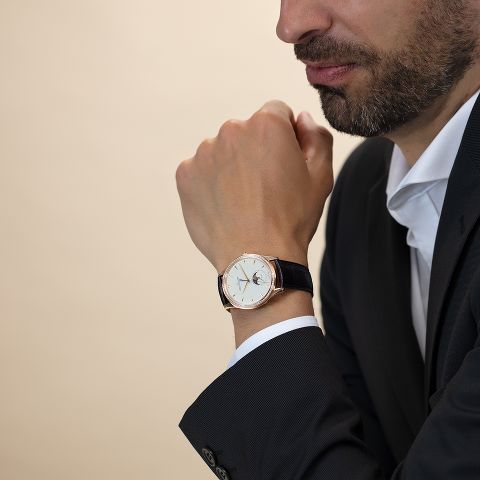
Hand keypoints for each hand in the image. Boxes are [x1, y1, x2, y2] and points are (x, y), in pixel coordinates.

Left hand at [176, 100, 333, 274]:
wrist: (256, 259)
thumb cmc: (292, 219)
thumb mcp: (321, 176)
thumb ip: (316, 136)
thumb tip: (299, 119)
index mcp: (266, 124)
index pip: (276, 113)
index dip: (284, 137)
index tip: (283, 163)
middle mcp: (231, 130)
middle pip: (246, 131)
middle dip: (255, 150)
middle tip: (264, 187)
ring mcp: (204, 153)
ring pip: (222, 151)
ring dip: (231, 166)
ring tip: (243, 200)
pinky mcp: (185, 175)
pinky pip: (201, 170)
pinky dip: (210, 182)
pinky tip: (224, 205)